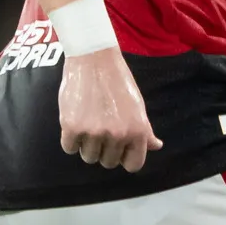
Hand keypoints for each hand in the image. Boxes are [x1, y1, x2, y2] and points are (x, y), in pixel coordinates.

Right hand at [58, 46, 163, 170]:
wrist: (93, 59)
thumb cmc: (118, 81)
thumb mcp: (137, 106)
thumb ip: (145, 130)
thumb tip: (156, 146)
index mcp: (138, 131)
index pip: (133, 165)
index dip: (124, 158)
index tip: (118, 149)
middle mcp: (118, 134)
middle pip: (108, 162)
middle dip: (104, 150)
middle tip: (101, 128)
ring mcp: (94, 132)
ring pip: (88, 157)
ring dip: (86, 145)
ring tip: (88, 124)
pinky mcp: (72, 127)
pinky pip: (69, 148)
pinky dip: (70, 139)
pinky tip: (75, 123)